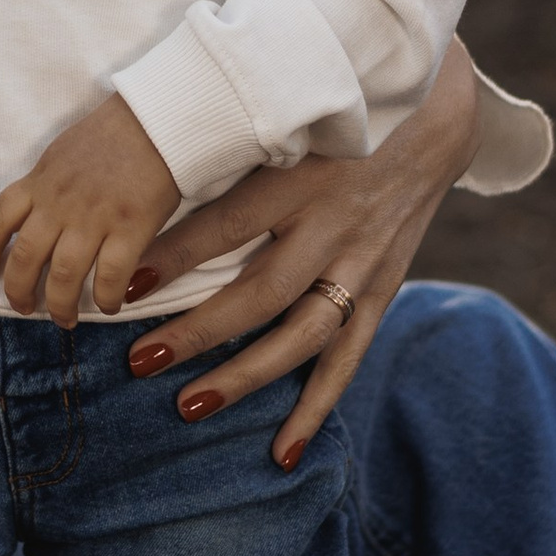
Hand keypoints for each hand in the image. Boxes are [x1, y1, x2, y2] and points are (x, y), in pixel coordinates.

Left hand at [0, 92, 179, 325]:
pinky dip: (105, 298)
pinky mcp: (130, 226)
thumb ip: (48, 184)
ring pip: (63, 274)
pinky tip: (108, 307)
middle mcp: (60, 201)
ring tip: (65, 319)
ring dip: (60, 305)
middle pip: (24, 257)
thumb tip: (40, 214)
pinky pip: (110, 275)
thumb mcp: (64, 152)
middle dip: (18, 291)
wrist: (156, 118)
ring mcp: (94, 215)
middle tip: (24, 308)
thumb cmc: (113, 133)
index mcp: (41, 180)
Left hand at [118, 40, 482, 465]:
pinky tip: (281, 450)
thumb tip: (145, 157)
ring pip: (303, 333)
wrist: (433, 112)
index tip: (121, 288)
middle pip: (260, 291)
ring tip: (190, 407)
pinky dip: (316, 407)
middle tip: (139, 363)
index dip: (174, 257)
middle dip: (198, 332)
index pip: (227, 224)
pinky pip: (347, 356)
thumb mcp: (285, 107)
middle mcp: (334, 222)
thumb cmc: (333, 105)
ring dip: (247, 377)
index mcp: (300, 172)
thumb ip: (228, 136)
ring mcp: (364, 261)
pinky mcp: (384, 287)